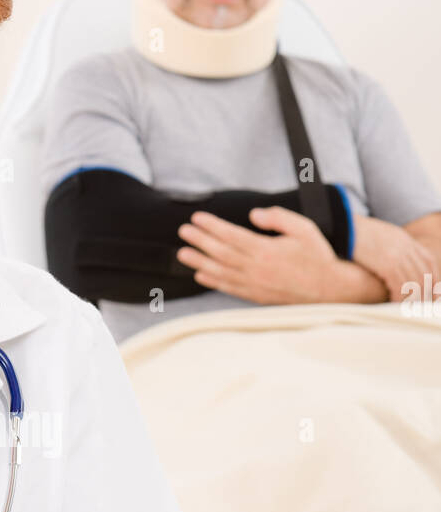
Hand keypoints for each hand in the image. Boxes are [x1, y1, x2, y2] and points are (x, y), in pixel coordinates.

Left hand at [175, 205, 344, 304]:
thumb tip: (253, 215)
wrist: (329, 289)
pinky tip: (200, 274)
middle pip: (220, 253)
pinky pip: (229, 288)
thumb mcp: (303, 228)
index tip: (197, 218)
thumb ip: (278, 218)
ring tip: (182, 254)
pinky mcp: (256, 296)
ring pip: (220, 272)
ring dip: (199, 262)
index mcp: (266, 250)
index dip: (211, 226)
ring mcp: (254, 284)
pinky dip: (213, 281)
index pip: (231, 235)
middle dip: (199, 241)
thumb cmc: (317, 255)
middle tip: (183, 231)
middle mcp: (256, 269)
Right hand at [351, 215, 440, 302]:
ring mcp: (398, 255)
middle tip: (420, 305)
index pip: (429, 261)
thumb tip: (394, 266)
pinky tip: (393, 301)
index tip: (431, 292)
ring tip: (406, 307)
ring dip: (412, 298)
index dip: (433, 278)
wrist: (344, 226)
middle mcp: (406, 247)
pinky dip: (399, 296)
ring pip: (414, 282)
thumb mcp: (381, 237)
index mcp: (406, 240)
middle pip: (424, 273)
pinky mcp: (387, 264)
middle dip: (425, 292)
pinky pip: (400, 285)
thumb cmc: (356, 234)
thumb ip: (392, 248)